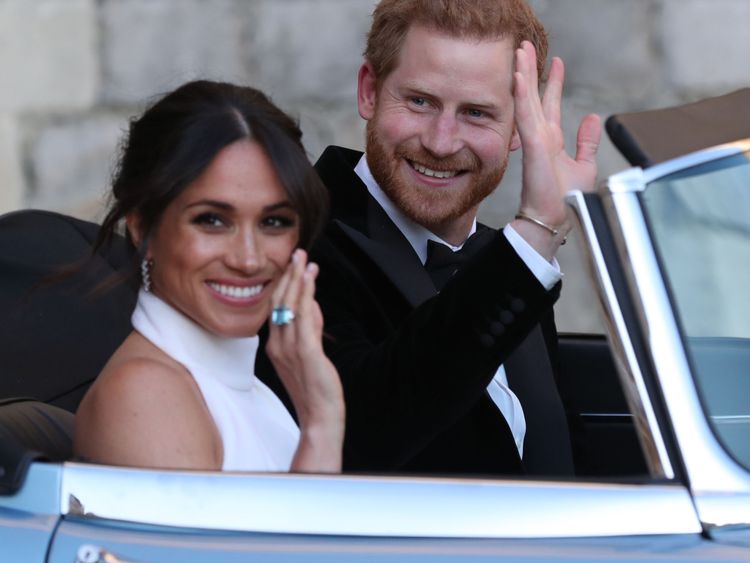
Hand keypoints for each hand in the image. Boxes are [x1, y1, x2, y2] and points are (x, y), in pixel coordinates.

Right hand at [265, 249, 343, 471]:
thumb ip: (311, 328)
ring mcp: (290, 348)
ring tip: (304, 259)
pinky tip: (310, 280)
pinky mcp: (306, 353)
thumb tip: (313, 304)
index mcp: (275, 345)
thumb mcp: (309, 353)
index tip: (293, 264)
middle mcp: (278, 344)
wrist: (320, 417)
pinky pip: (304, 318)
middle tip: (297, 253)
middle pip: (279, 302)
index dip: (284, 284)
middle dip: (289, 275)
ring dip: (297, 279)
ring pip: (290, 305)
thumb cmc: (315, 388)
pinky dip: (306, 295)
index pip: (276, 307)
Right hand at [512, 41, 600, 258]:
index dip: (553, 82)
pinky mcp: (533, 147)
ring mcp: (535, 141)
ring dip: (523, 75)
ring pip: (527, 100)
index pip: (550, 104)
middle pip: (534, 96)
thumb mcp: (584, 165)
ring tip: (520, 51)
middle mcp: (541, 137)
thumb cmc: (566, 200)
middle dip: (531, 70)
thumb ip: (587, 141)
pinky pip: (526, 116)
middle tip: (526, 46)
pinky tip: (518, 77)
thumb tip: (593, 118)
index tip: (555, 62)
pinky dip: (521, 96)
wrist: (555, 220)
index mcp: (551, 141)